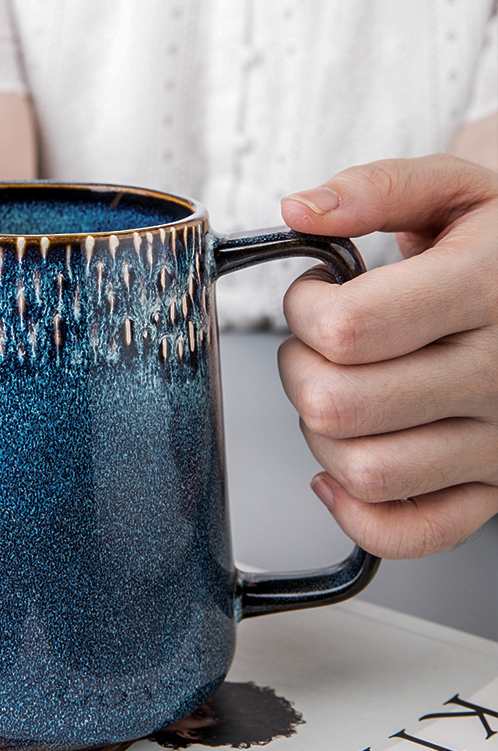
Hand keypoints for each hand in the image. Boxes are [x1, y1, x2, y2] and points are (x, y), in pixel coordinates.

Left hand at [279, 155, 497, 558]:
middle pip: (339, 404)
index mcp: (489, 290)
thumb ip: (375, 189)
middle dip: (300, 368)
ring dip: (320, 430)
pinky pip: (408, 532)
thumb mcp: (452, 190)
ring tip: (342, 387)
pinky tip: (342, 464)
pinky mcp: (491, 488)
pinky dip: (355, 511)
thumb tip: (299, 209)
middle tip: (320, 343)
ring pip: (363, 469)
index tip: (317, 294)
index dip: (305, 310)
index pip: (350, 328)